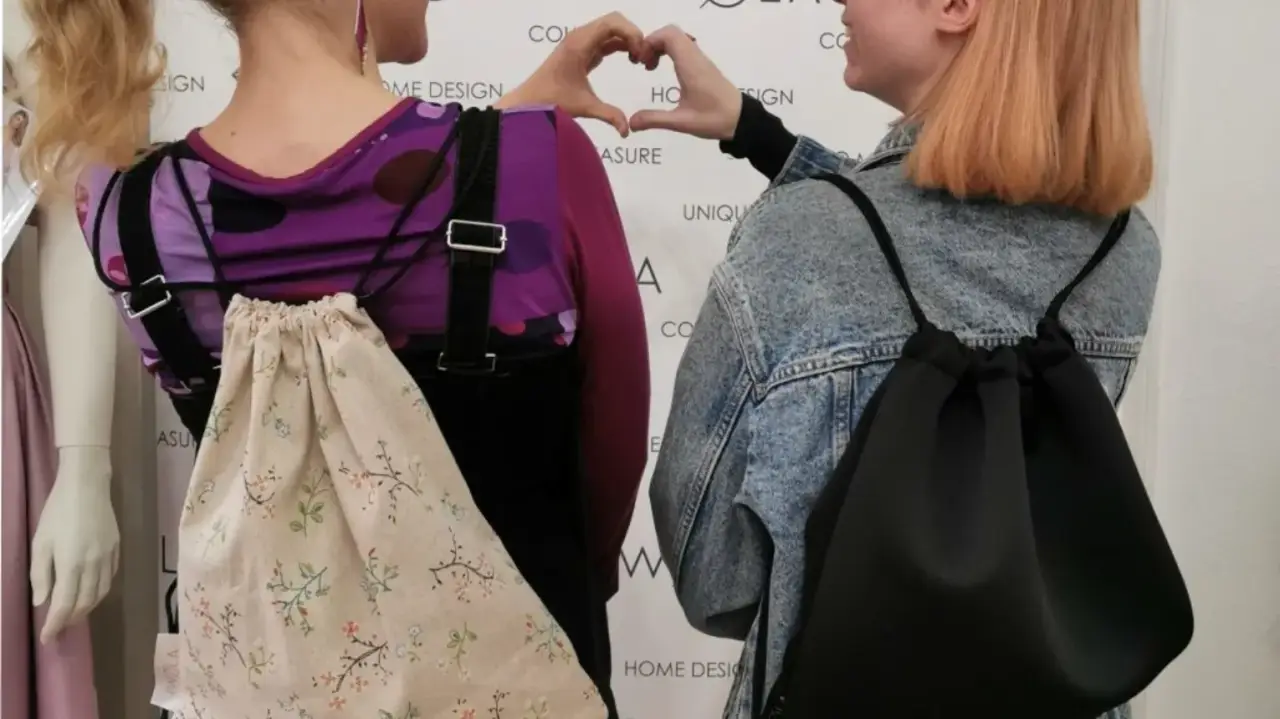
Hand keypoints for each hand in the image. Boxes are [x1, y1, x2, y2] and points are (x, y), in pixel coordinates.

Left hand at [29, 446, 119, 643]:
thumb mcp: (40, 542)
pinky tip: (90, 591)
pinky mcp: (117, 549)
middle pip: (85, 603)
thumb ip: (41, 574)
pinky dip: (100, 591)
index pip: (64, 605)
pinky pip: (109, 578)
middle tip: (58, 628)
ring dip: (87, 608)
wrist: (87, 486)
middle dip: (71, 619)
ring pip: (101, 593)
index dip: (55, 624)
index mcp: (71, 565)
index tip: (46, 639)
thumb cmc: (57, 512)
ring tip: (74, 614)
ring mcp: (108, 558)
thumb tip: (42, 601)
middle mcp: (93, 566)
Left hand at [499, 12, 651, 135]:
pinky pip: (606, 39)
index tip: (639, 54)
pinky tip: (630, 60)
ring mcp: (580, 42)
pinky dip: (620, 45)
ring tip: (639, 59)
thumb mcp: (584, 106)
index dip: (632, 34)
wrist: (529, 101)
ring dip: (628, 39)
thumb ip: (609, 115)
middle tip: (643, 56)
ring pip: (611, 28)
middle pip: (615, 21)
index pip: (613, 23)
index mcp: (580, 44)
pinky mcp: (582, 50)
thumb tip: (627, 131)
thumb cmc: (552, 101)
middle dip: (633, 35)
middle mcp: (580, 37)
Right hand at [629, 25, 742, 140]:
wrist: (741, 119)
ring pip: (677, 38)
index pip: (669, 36)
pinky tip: (663, 71)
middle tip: (643, 64)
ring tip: (650, 68)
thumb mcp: (682, 122)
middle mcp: (696, 58)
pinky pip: (683, 47)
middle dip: (651, 43)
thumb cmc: (713, 119)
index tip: (640, 62)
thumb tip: (630, 122)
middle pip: (671, 32)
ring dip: (659, 47)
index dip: (650, 42)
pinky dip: (668, 52)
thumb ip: (655, 120)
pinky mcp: (702, 65)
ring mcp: (700, 60)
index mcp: (690, 66)